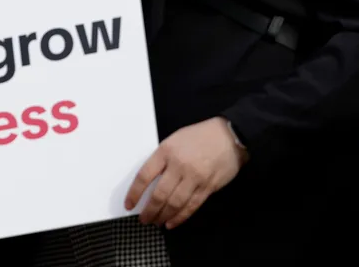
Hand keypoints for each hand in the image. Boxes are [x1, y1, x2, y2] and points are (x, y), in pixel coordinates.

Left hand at [125, 117, 245, 228]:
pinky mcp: (208, 187)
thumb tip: (150, 182)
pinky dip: (180, 217)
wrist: (230, 136)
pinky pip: (191, 206)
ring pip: (174, 204)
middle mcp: (179, 165)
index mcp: (167, 151)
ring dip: (163, 216)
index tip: (129, 204)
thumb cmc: (201, 136)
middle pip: (159, 195)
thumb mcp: (175, 139)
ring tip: (157, 222)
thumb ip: (163, 158)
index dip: (134, 193)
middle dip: (149, 211)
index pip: (144, 176)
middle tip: (144, 219)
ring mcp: (195, 177)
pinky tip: (172, 223)